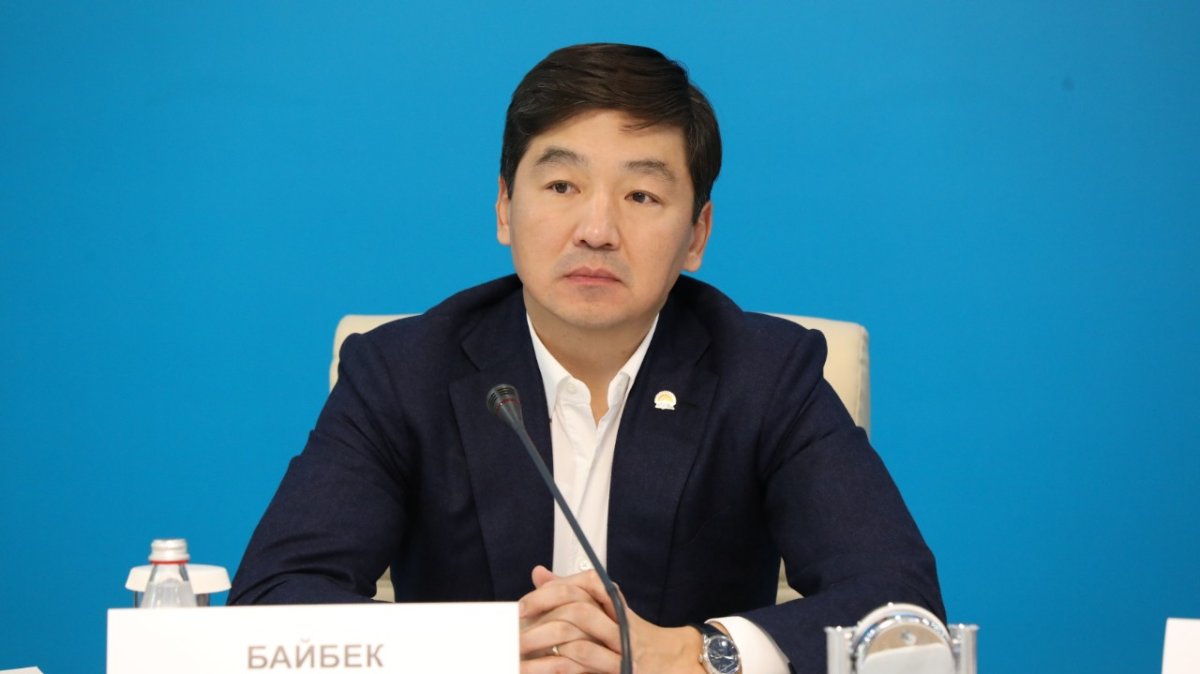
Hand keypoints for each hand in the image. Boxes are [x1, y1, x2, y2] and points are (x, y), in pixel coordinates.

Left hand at [518, 565, 705, 673]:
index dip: (547, 593)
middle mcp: (619, 618)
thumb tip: (540, 573)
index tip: (521, 608)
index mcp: (612, 600)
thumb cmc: (632, 638)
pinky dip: (560, 663)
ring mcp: (622, 644)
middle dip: (540, 620)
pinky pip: (585, 659)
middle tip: (514, 633)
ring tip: (521, 654)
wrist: (674, 663)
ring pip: (577, 634)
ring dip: (544, 644)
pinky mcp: (623, 667)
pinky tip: (545, 665)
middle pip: (575, 607)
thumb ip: (571, 593)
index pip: (579, 585)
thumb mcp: (603, 612)